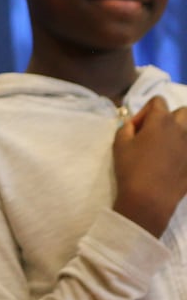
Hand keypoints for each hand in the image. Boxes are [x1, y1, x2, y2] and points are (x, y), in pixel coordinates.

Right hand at [112, 97, 186, 236]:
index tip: (136, 128)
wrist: (150, 198)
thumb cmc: (131, 168)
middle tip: (155, 134)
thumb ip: (126, 127)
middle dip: (169, 117)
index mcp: (161, 120)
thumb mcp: (119, 143)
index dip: (145, 111)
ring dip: (179, 133)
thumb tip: (134, 126)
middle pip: (182, 112)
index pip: (157, 101)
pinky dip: (182, 151)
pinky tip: (172, 163)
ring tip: (167, 147)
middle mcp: (182, 129)